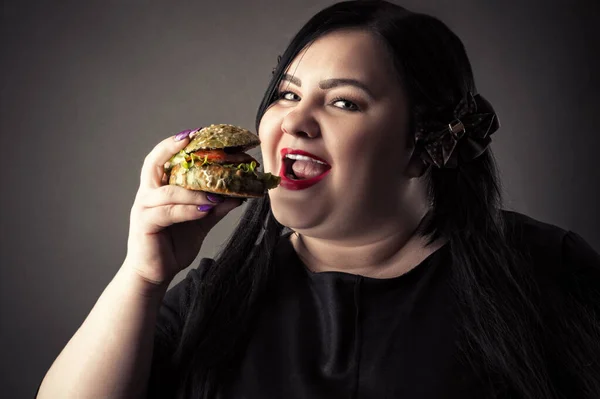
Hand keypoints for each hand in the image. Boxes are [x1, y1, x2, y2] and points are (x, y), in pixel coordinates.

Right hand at [123, 130, 242, 286]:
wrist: (156, 273)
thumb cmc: (173, 244)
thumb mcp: (201, 221)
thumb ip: (216, 207)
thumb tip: (240, 194)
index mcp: (159, 188)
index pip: (162, 159)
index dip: (175, 144)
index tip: (195, 133)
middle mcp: (148, 194)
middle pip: (153, 163)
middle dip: (171, 149)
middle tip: (192, 140)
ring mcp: (144, 209)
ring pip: (167, 192)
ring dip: (193, 191)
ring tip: (215, 194)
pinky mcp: (144, 225)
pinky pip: (167, 213)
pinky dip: (188, 210)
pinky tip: (205, 210)